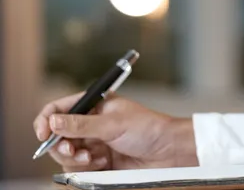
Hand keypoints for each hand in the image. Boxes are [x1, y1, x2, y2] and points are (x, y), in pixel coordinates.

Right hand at [33, 93, 197, 171]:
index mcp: (95, 105)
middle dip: (61, 146)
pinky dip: (86, 168)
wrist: (169, 152)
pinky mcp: (98, 161)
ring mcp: (93, 143)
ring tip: (93, 159)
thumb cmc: (149, 129)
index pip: (58, 109)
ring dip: (74, 159)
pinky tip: (104, 164)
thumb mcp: (113, 124)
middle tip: (74, 151)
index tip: (43, 134)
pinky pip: (78, 169)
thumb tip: (53, 121)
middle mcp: (90, 124)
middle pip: (57, 136)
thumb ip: (80, 124)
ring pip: (65, 155)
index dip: (46, 121)